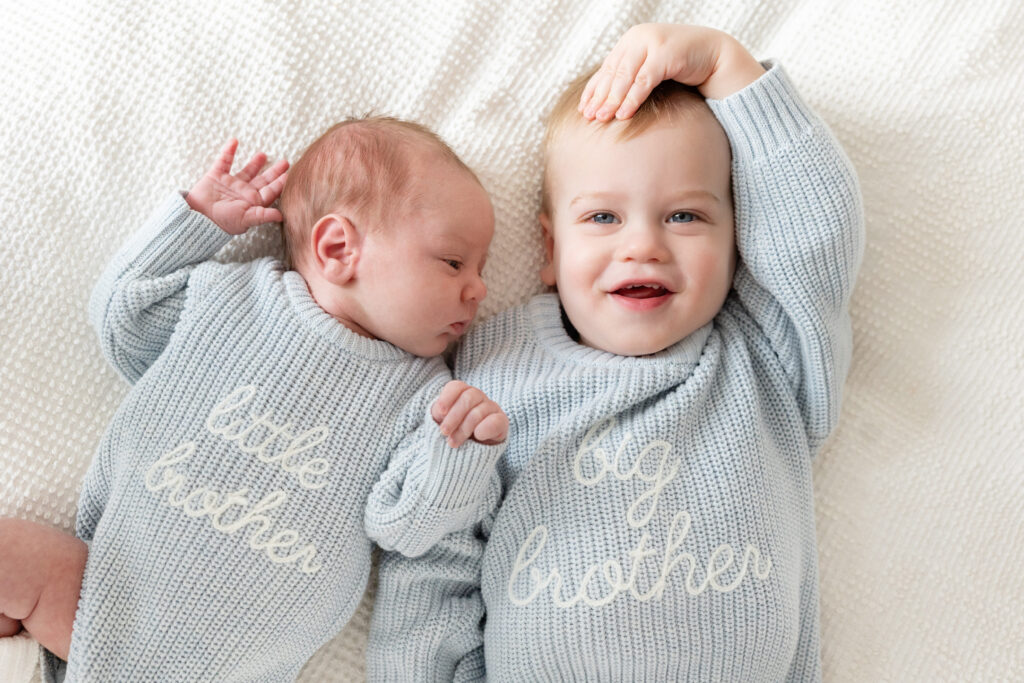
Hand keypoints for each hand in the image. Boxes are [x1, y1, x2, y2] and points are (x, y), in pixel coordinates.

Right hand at [185, 138, 288, 234]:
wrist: (199, 217)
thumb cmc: (224, 222)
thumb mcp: (247, 219)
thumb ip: (263, 215)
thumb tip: (282, 216)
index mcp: (253, 202)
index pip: (270, 191)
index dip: (280, 184)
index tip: (289, 175)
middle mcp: (244, 193)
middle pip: (262, 180)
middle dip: (274, 171)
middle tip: (285, 162)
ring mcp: (231, 184)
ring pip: (247, 171)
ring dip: (255, 163)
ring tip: (264, 154)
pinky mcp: (216, 177)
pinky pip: (224, 162)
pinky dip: (228, 152)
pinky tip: (234, 141)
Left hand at [431, 381, 508, 447]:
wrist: (472, 450)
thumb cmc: (454, 432)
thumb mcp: (443, 422)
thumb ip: (440, 413)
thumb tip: (440, 411)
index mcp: (463, 393)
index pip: (456, 387)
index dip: (447, 398)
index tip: (440, 412)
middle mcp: (478, 397)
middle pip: (468, 398)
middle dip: (454, 416)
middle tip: (444, 432)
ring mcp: (491, 408)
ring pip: (478, 412)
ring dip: (463, 429)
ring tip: (453, 442)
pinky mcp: (502, 422)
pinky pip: (496, 421)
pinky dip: (485, 428)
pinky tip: (477, 436)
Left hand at [579, 24, 765, 120]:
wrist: (715, 55)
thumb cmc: (681, 65)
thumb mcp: (651, 68)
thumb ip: (631, 77)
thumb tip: (606, 101)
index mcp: (631, 40)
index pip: (607, 68)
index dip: (594, 89)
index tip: (583, 110)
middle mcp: (638, 38)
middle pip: (613, 72)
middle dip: (600, 97)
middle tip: (589, 118)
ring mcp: (652, 43)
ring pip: (625, 76)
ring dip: (612, 100)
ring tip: (602, 119)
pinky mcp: (665, 53)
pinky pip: (644, 80)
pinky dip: (632, 98)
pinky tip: (623, 114)